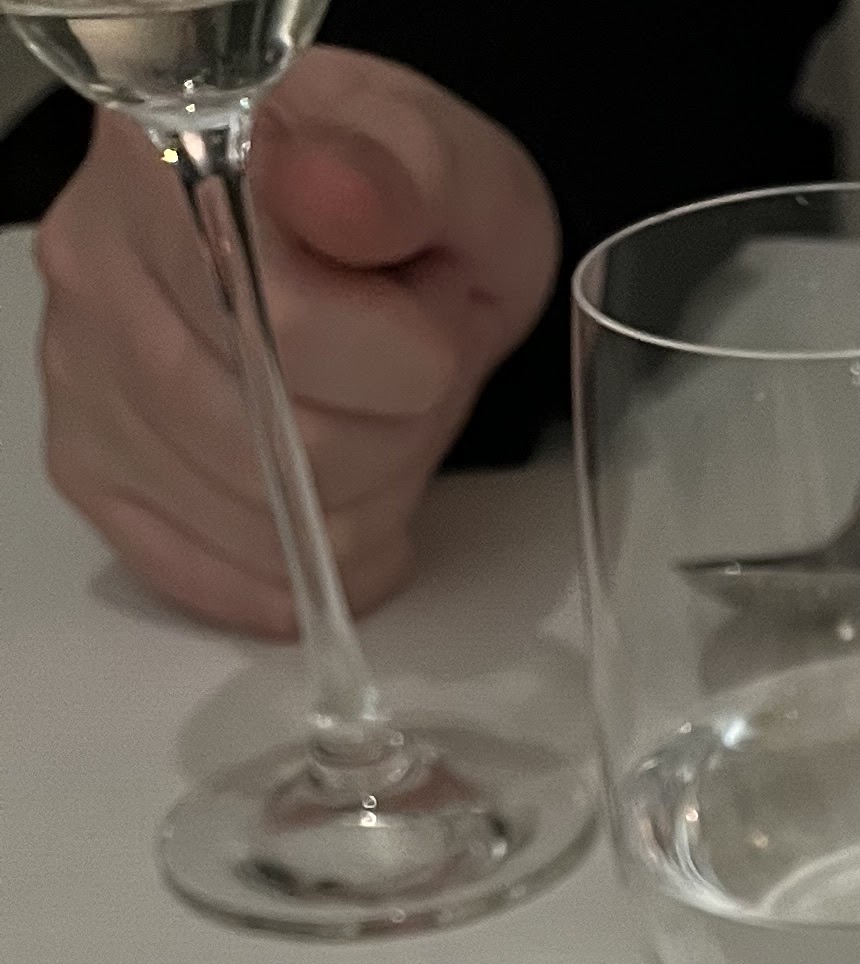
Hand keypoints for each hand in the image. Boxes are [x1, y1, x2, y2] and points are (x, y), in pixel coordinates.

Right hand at [34, 47, 557, 635]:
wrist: (366, 228)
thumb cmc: (396, 199)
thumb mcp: (446, 162)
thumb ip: (405, 172)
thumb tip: (334, 191)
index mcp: (166, 159)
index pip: (288, 326)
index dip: (402, 352)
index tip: (427, 304)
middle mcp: (95, 262)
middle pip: (286, 447)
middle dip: (395, 429)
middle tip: (404, 364)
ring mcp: (82, 371)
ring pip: (266, 526)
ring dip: (363, 496)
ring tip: (367, 407)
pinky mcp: (92, 463)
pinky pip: (216, 574)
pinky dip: (302, 563)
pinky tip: (339, 504)